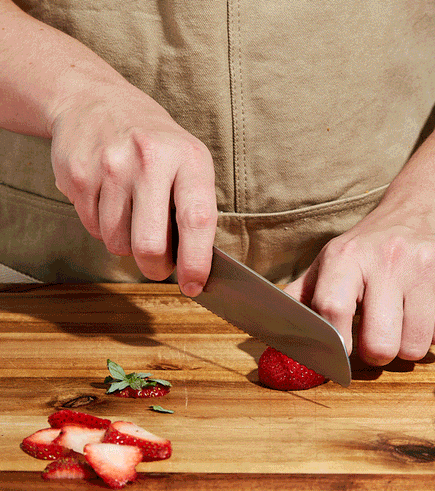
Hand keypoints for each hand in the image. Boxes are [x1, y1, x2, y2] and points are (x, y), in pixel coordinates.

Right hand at [50, 86, 216, 295]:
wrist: (97, 101)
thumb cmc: (155, 144)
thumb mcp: (188, 162)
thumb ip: (194, 209)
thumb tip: (195, 267)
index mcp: (188, 159)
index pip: (196, 220)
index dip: (196, 261)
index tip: (194, 285)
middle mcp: (149, 160)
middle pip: (150, 245)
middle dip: (155, 268)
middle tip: (158, 265)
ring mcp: (110, 166)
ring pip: (117, 243)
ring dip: (127, 244)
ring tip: (132, 214)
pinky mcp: (78, 174)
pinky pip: (92, 229)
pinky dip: (103, 228)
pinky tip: (109, 201)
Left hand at [284, 200, 434, 365]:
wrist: (428, 208)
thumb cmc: (372, 244)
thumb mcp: (332, 260)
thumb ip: (302, 295)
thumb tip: (275, 333)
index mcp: (347, 255)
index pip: (332, 309)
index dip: (335, 343)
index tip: (340, 354)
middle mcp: (388, 259)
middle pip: (380, 345)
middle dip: (376, 353)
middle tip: (376, 337)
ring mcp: (428, 268)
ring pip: (415, 347)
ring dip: (406, 343)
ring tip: (401, 318)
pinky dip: (433, 333)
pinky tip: (426, 308)